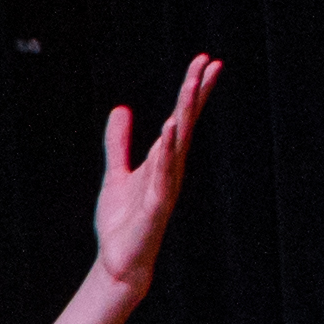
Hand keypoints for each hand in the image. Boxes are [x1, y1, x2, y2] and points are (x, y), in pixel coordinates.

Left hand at [96, 55, 220, 288]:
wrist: (118, 262)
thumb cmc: (122, 221)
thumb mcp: (116, 174)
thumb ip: (118, 144)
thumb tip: (121, 109)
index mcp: (164, 159)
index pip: (183, 118)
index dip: (194, 90)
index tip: (206, 61)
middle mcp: (171, 168)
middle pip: (187, 123)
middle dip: (195, 92)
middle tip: (207, 61)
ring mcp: (166, 185)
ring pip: (179, 143)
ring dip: (185, 113)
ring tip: (191, 84)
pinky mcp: (156, 205)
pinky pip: (164, 173)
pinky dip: (167, 151)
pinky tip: (169, 129)